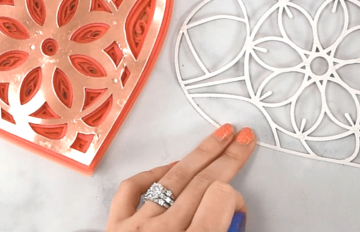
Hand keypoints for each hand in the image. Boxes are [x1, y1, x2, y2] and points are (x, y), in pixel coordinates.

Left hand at [106, 125, 255, 231]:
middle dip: (228, 158)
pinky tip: (171, 166)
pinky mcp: (115, 225)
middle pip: (202, 183)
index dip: (237, 199)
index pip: (221, 199)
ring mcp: (135, 226)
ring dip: (200, 155)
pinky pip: (134, 189)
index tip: (239, 209)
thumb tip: (233, 216)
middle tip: (244, 139)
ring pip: (172, 178)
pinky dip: (153, 174)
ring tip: (219, 136)